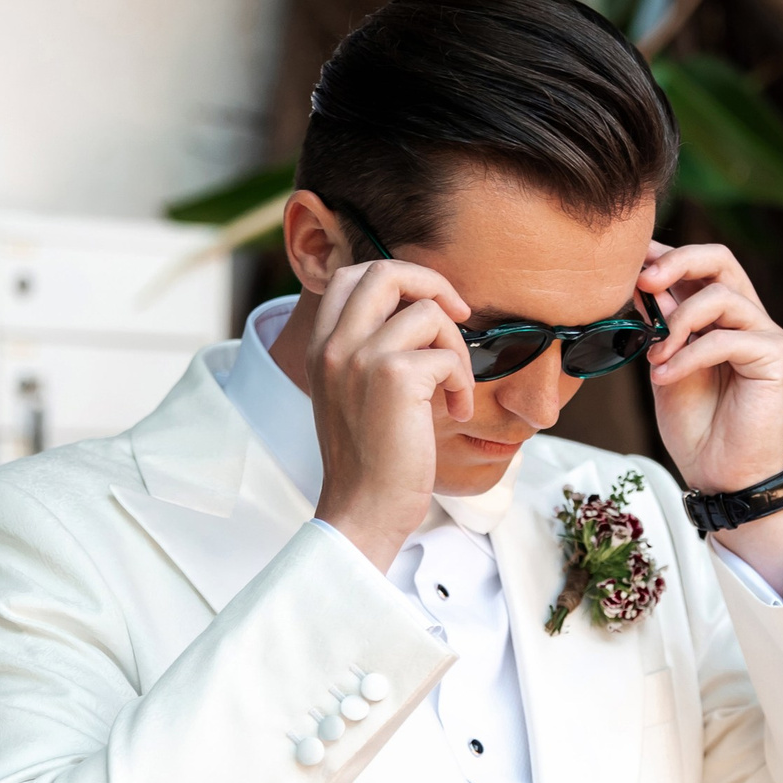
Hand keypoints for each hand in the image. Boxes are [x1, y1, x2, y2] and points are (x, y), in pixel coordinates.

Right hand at [310, 259, 474, 572]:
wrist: (364, 510)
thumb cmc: (369, 461)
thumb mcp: (352, 394)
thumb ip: (368, 351)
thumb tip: (421, 314)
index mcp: (321, 347)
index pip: (351, 275)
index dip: (399, 278)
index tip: (428, 308)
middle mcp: (334, 345)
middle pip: (386, 272)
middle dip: (433, 286)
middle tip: (458, 317)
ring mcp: (361, 358)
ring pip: (427, 312)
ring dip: (456, 348)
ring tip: (454, 389)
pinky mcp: (395, 378)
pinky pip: (447, 355)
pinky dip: (462, 382)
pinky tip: (455, 413)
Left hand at [641, 240, 782, 490]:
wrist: (721, 475)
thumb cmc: (696, 426)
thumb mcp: (664, 367)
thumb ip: (659, 329)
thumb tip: (641, 285)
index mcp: (717, 315)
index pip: (699, 266)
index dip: (665, 254)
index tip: (629, 260)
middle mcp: (745, 316)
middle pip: (720, 258)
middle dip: (677, 262)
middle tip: (642, 281)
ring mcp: (764, 333)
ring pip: (721, 295)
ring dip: (677, 323)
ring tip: (654, 356)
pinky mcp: (776, 355)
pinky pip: (726, 338)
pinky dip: (689, 355)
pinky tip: (664, 376)